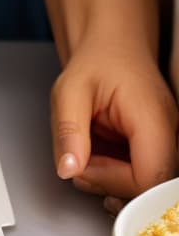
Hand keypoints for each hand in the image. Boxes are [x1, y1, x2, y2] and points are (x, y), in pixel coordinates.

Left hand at [51, 38, 177, 207]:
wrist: (112, 49)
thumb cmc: (96, 64)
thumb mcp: (69, 92)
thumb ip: (68, 132)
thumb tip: (68, 169)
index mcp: (153, 118)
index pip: (149, 176)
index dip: (113, 182)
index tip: (82, 167)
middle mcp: (171, 133)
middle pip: (152, 185)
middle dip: (109, 183)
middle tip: (79, 161)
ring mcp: (169, 142)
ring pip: (148, 184)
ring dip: (111, 180)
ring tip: (87, 155)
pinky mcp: (160, 148)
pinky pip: (143, 174)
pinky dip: (116, 174)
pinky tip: (99, 158)